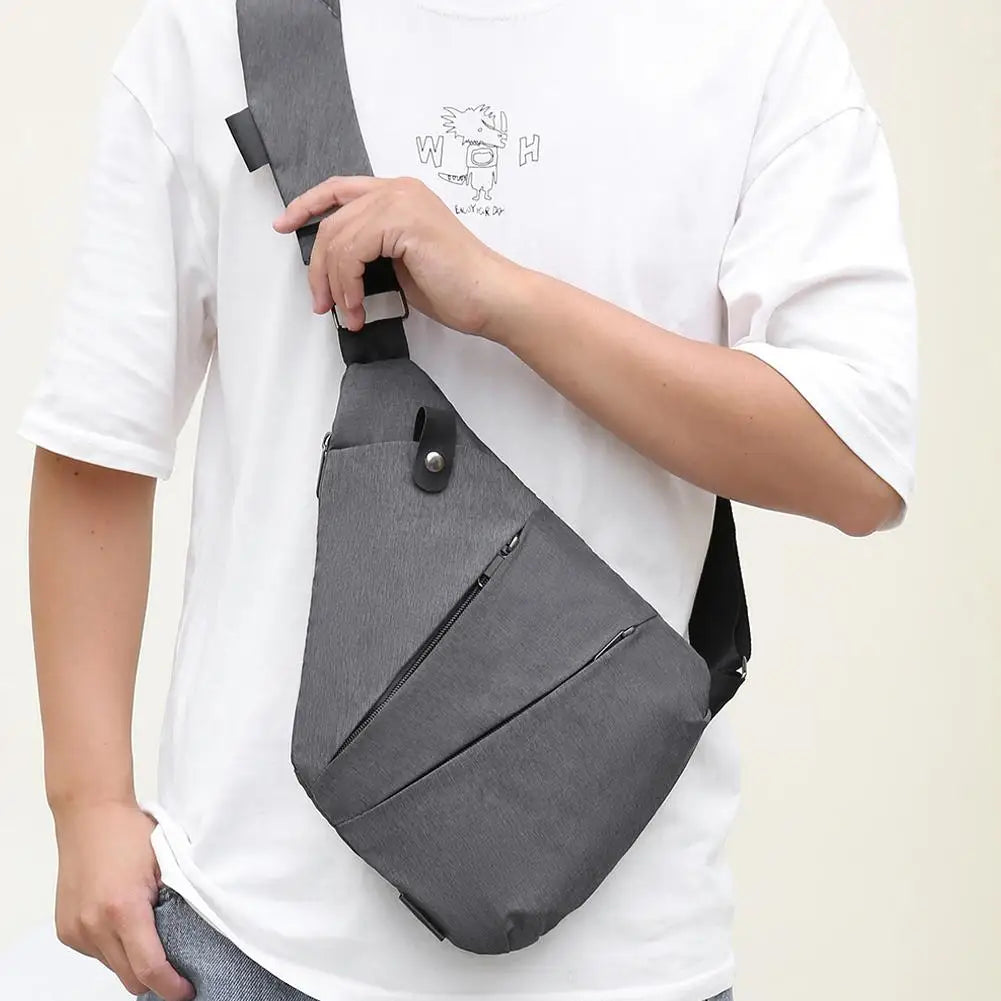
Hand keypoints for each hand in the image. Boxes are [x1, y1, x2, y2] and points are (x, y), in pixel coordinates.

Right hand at [52, 799, 194, 1000]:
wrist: (89, 814)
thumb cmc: (129, 832)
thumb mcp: (165, 863)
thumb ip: (174, 901)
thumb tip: (189, 933)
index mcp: (124, 910)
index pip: (149, 968)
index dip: (170, 987)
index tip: (186, 992)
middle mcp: (95, 926)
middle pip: (128, 977)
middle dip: (153, 977)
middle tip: (174, 967)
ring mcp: (76, 930)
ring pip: (111, 966)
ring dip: (130, 959)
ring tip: (145, 927)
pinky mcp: (65, 929)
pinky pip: (95, 952)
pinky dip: (111, 946)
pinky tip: (121, 920)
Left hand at [273, 175, 516, 335]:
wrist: (489, 295)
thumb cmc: (455, 287)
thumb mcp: (401, 263)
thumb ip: (371, 251)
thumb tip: (336, 268)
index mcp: (400, 194)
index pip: (340, 189)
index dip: (307, 205)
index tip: (283, 226)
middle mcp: (398, 189)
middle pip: (332, 221)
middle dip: (319, 267)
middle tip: (321, 303)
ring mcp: (401, 201)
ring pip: (338, 239)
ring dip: (335, 284)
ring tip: (347, 313)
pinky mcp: (402, 221)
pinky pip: (352, 252)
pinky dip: (348, 285)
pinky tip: (358, 307)